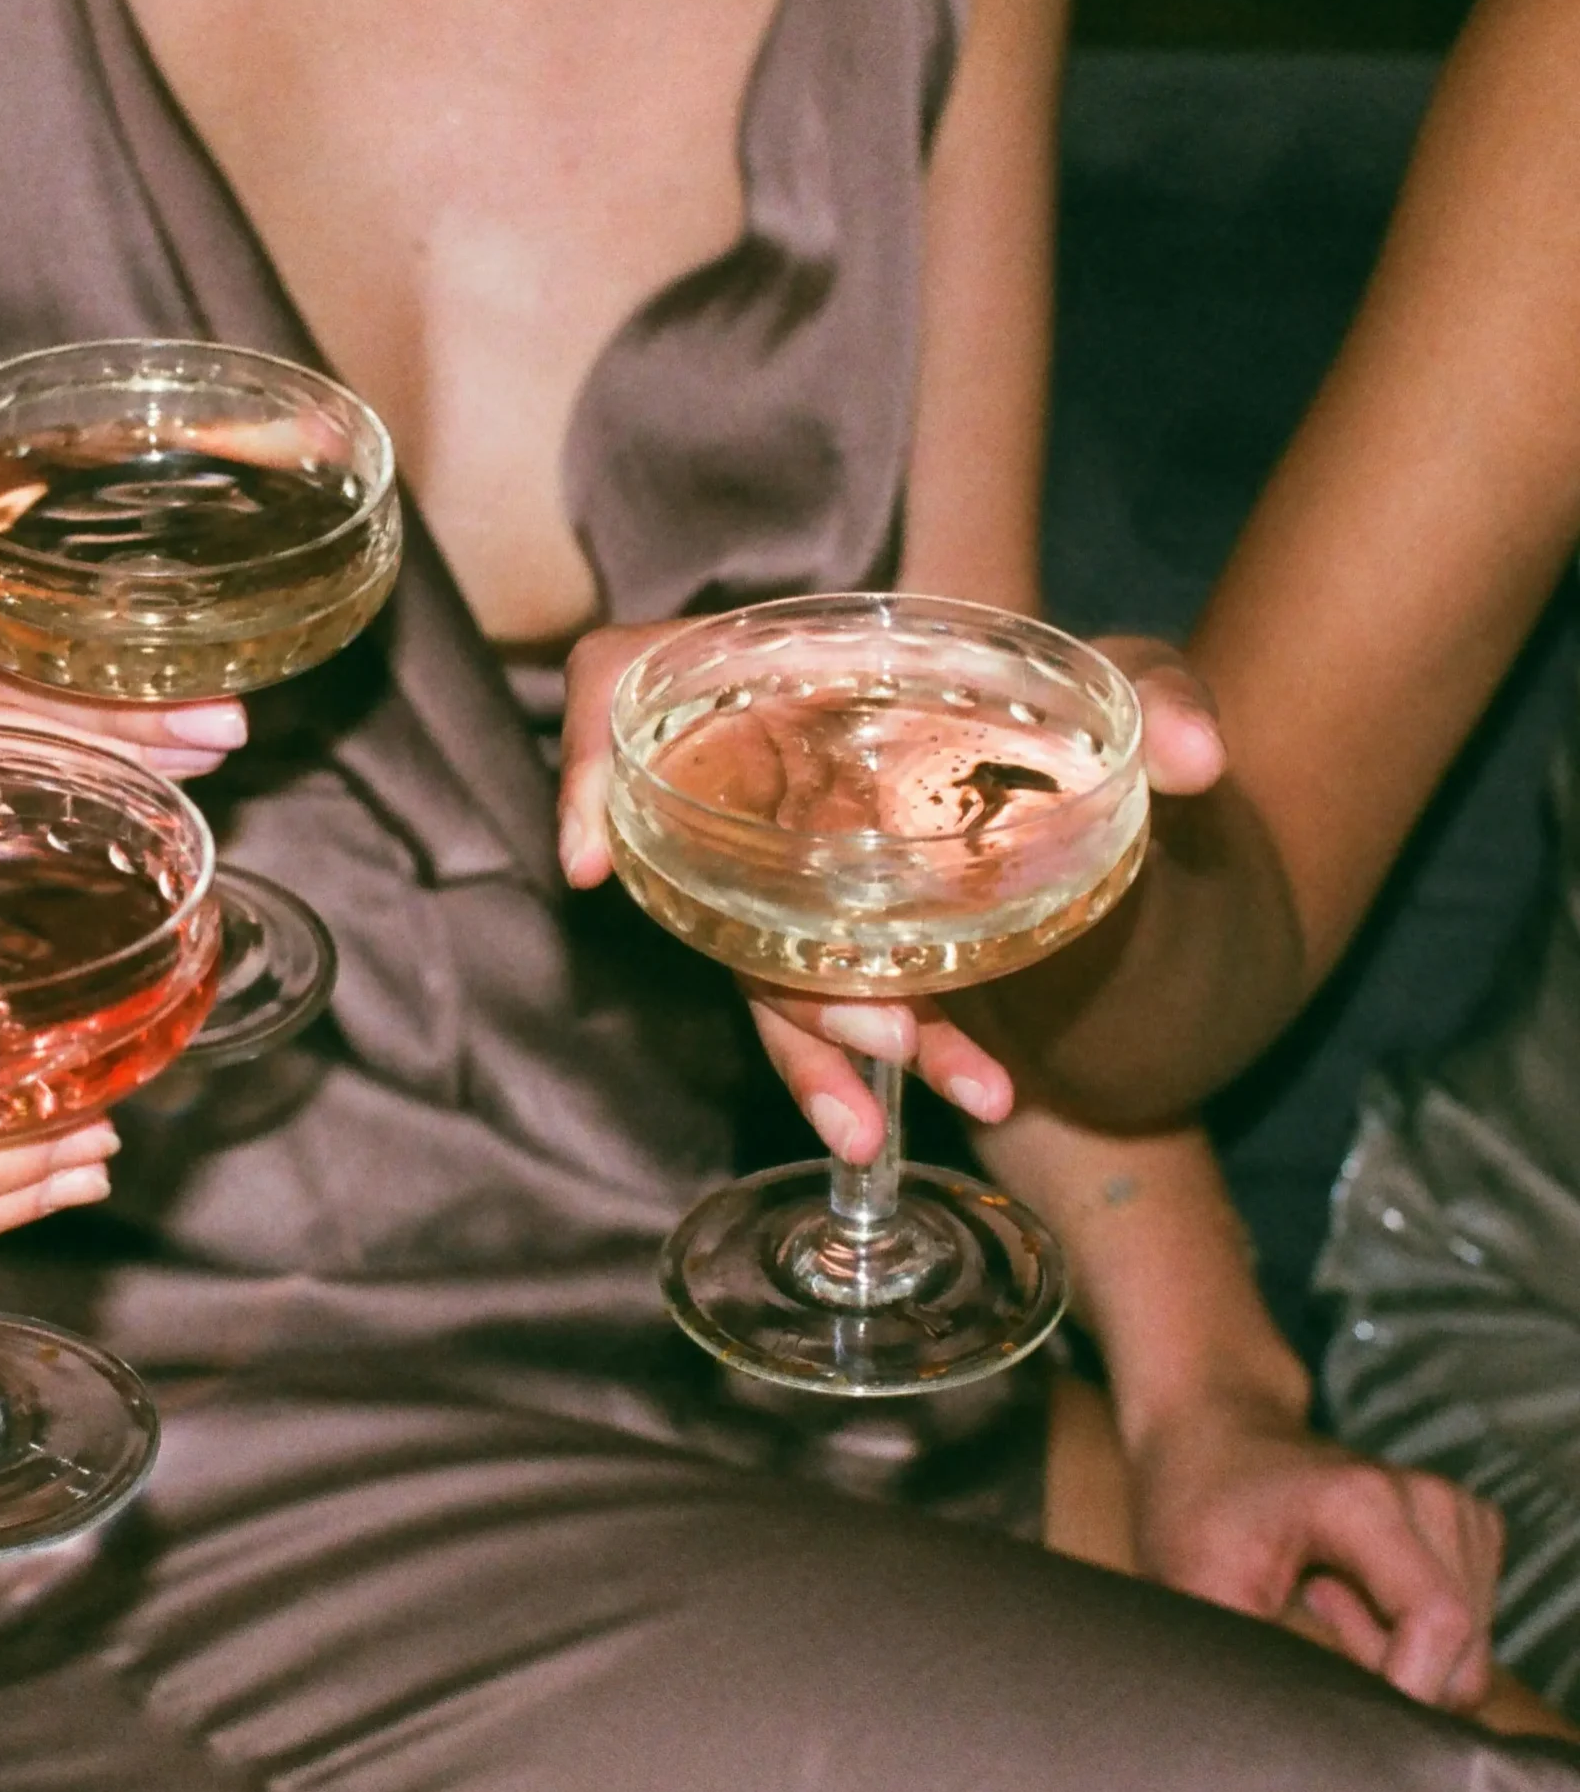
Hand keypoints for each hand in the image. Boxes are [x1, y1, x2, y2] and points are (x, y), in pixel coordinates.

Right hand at [0, 433, 246, 778]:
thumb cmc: (21, 460)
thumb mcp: (74, 428)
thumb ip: (195, 437)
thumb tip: (327, 426)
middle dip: (76, 718)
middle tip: (197, 729)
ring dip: (96, 752)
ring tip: (201, 750)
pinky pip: (6, 758)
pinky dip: (90, 762)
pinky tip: (169, 768)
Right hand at [558, 622, 1230, 1161]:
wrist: (1118, 793)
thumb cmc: (1080, 710)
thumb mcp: (1118, 682)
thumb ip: (1159, 697)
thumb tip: (1203, 759)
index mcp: (788, 679)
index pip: (626, 686)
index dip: (590, 764)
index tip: (587, 862)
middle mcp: (762, 776)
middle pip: (697, 873)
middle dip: (782, 972)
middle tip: (887, 1035)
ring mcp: (784, 869)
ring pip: (756, 969)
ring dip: (826, 1050)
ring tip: (914, 1111)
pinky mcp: (827, 942)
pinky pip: (812, 1012)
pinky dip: (859, 1070)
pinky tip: (934, 1112)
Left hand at [1129, 1396, 1501, 1711]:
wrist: (1210, 1430)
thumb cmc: (1192, 1507)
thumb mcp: (1192, 1586)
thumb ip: (1249, 1662)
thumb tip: (1290, 1741)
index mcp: (1365, 1503)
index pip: (1438, 1624)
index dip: (1405, 1690)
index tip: (1340, 1708)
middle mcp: (1429, 1499)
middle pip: (1462, 1652)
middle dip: (1389, 1673)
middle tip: (1307, 1614)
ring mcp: (1457, 1510)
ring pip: (1468, 1650)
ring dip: (1398, 1653)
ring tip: (1319, 1597)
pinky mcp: (1468, 1527)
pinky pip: (1468, 1628)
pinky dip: (1412, 1633)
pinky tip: (1351, 1590)